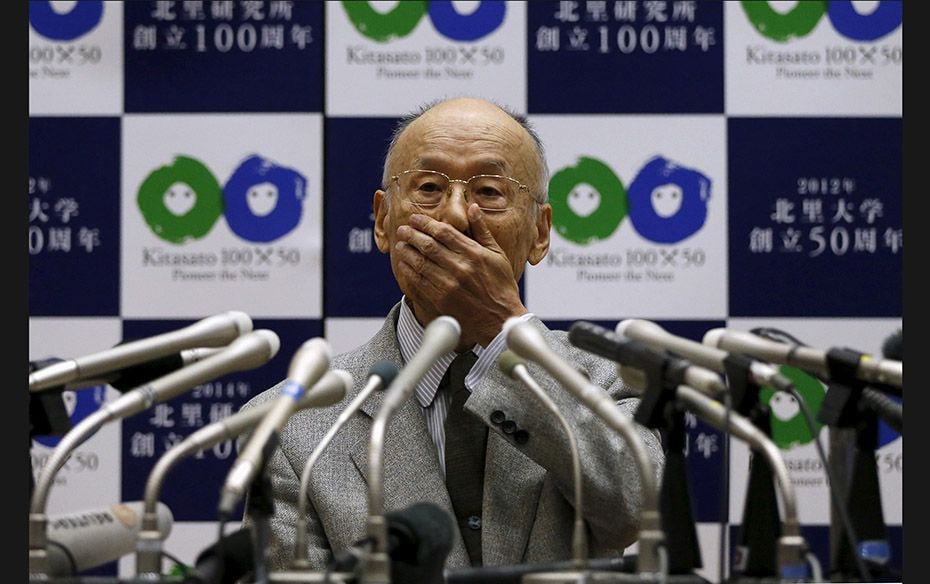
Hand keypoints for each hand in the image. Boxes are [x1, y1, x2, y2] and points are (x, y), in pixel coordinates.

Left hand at [393, 206, 526, 346]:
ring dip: (408, 252)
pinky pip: (419, 282)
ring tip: (401, 245)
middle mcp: (461, 268)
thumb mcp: (497, 254)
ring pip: (421, 263)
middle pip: (429, 245)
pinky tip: (404, 265)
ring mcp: (450, 285)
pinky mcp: (442, 300)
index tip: (416, 219)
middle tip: (403, 229)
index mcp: (474, 254)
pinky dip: (409, 272)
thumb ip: (482, 231)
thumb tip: (473, 207)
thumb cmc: (501, 286)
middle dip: (412, 235)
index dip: (427, 223)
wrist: (500, 319)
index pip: (444, 232)